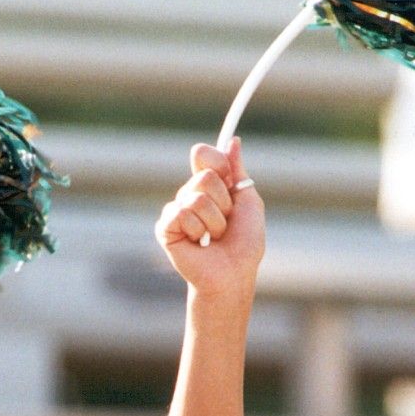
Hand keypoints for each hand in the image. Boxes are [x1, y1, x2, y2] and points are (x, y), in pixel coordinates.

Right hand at [154, 139, 264, 297]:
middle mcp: (189, 194)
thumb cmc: (244, 244)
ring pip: (197, 198)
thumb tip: (233, 140)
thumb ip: (237, 171)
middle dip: (223, 203)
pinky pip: (182, 213)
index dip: (219, 166)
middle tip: (224, 223)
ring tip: (213, 237)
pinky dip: (198, 230)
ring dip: (214, 222)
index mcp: (209, 185)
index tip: (230, 184)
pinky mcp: (165, 228)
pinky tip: (198, 243)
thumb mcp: (248, 201)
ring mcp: (175, 211)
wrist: (233, 274)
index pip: (204, 155)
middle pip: (205, 176)